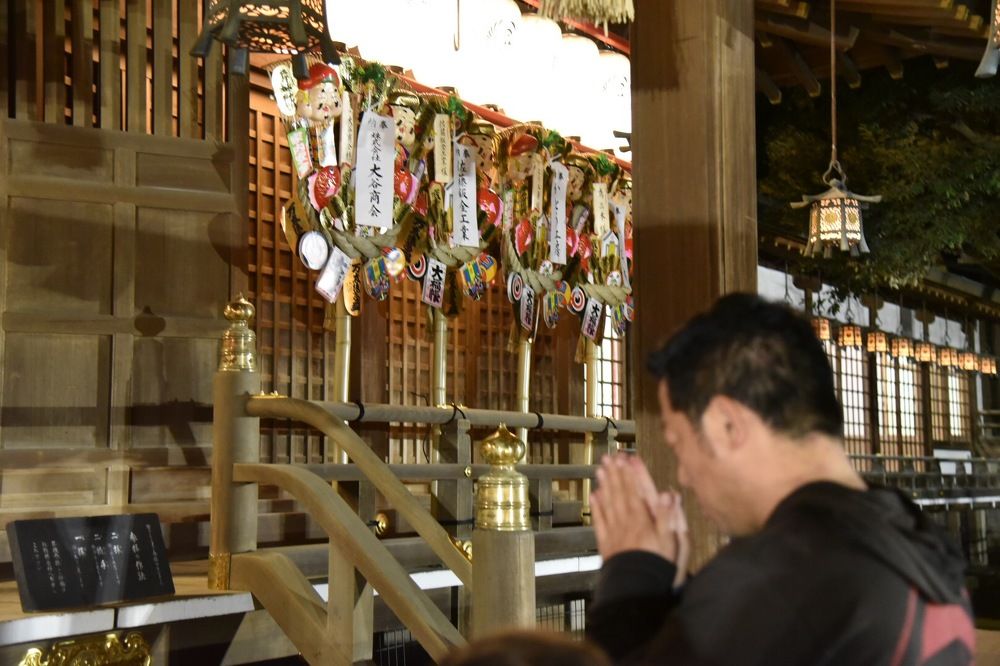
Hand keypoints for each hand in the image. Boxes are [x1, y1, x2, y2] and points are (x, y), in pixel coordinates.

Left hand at [591, 454, 689, 585]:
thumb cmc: (658, 565)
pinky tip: (594, 496)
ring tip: (600, 470)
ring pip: (608, 503)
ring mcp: (614, 532)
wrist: (637, 588)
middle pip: (620, 493)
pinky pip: (600, 521)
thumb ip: (668, 517)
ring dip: (605, 485)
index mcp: (643, 519)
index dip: (631, 474)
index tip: (626, 458)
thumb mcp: (671, 541)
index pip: (636, 491)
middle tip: (609, 457)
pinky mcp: (606, 543)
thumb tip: (668, 493)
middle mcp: (626, 521)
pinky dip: (597, 507)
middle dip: (615, 474)